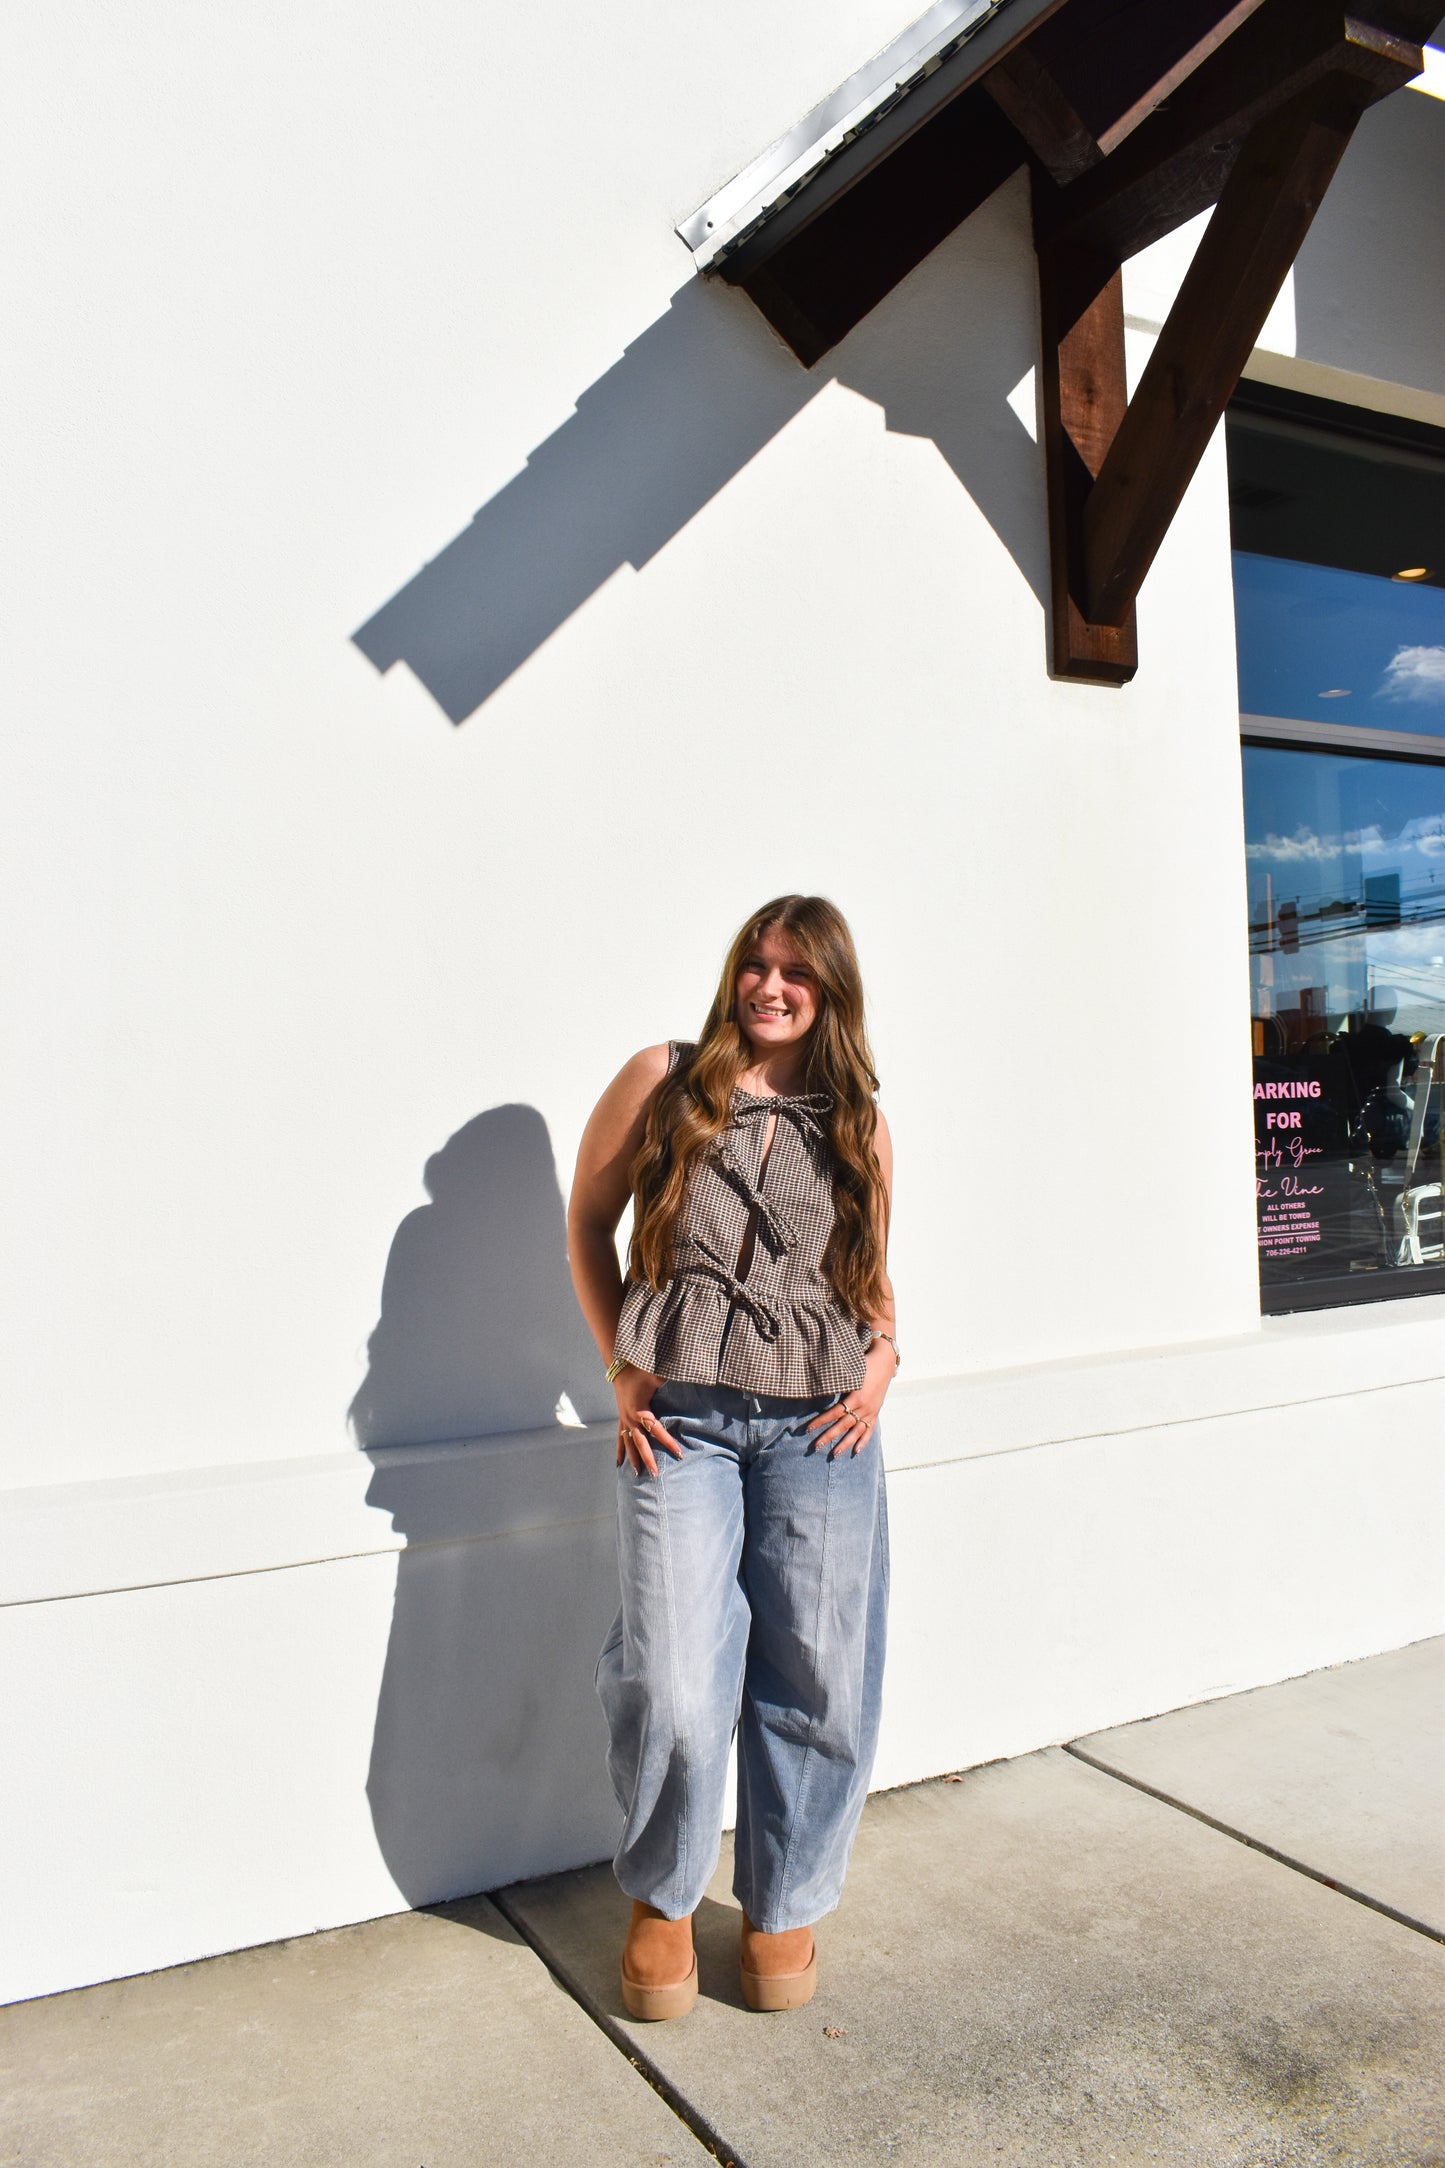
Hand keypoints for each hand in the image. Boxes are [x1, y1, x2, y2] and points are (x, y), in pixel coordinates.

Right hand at [614, 1365, 681, 1476]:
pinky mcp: (621, 1419)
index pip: (657, 1430)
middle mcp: (630, 1418)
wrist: (621, 1366)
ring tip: (638, 1476)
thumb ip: (673, 1381)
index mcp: (640, 1410)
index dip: (668, 1442)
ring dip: (633, 1460)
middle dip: (648, 1459)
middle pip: (640, 1443)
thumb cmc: (640, 1370)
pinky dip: (620, 1451)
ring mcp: (624, 1420)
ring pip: (628, 1444)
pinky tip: (619, 1464)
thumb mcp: (657, 1375)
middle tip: (656, 1474)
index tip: (679, 1453)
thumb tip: (692, 1380)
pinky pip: (620, 1438)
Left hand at [806, 1342, 895, 1458]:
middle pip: (843, 1425)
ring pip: (856, 1431)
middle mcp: (864, 1407)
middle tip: (815, 1447)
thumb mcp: (850, 1372)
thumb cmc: (864, 1363)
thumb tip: (817, 1388)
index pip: (834, 1413)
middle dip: (829, 1436)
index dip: (820, 1421)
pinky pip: (869, 1429)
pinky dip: (863, 1441)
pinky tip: (856, 1451)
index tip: (808, 1429)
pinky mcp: (875, 1412)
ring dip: (845, 1444)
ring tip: (834, 1454)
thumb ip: (837, 1383)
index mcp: (855, 1397)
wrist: (884, 1361)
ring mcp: (871, 1411)